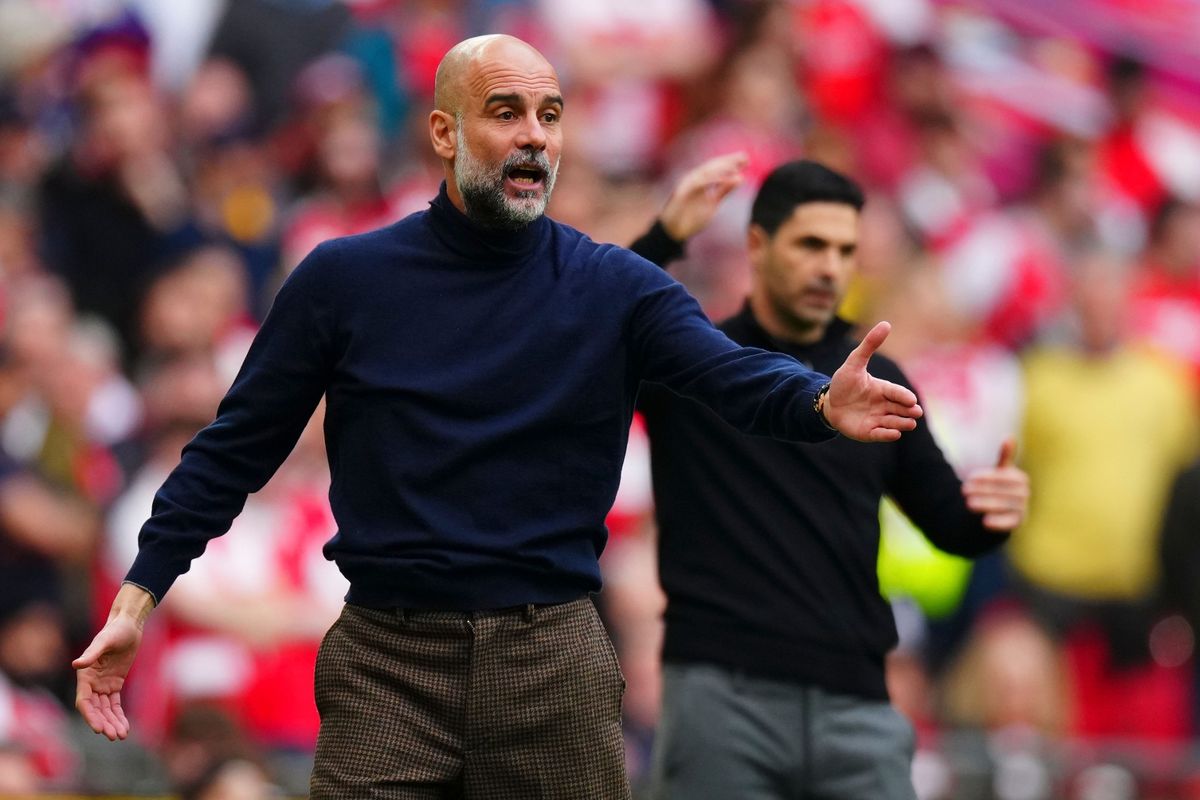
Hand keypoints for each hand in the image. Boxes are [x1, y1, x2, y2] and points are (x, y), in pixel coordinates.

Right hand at [73, 584, 152, 740]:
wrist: (128, 625)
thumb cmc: (115, 630)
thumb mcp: (104, 640)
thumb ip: (91, 653)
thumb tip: (76, 664)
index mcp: (85, 675)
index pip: (84, 701)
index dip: (90, 715)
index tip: (98, 728)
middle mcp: (91, 683)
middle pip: (95, 709)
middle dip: (103, 723)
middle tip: (114, 736)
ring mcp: (102, 685)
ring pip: (105, 710)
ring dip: (112, 722)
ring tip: (121, 735)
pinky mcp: (114, 684)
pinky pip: (115, 704)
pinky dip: (119, 715)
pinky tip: (125, 727)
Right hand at [658, 152, 748, 241]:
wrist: (675, 232)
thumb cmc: (692, 218)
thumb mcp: (713, 203)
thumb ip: (724, 190)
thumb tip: (740, 178)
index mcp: (702, 181)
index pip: (717, 168)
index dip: (731, 163)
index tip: (746, 160)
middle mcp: (694, 179)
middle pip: (712, 166)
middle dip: (728, 161)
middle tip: (745, 157)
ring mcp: (687, 184)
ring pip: (705, 171)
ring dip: (720, 168)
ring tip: (736, 166)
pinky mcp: (682, 191)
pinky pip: (698, 183)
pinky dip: (711, 180)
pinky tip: (723, 179)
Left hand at [824, 321, 922, 441]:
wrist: (828, 403)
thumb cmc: (844, 383)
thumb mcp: (854, 362)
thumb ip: (869, 345)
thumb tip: (886, 323)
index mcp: (883, 389)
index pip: (896, 393)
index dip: (903, 396)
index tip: (911, 400)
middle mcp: (883, 405)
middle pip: (899, 409)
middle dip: (908, 412)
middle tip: (916, 413)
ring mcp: (877, 419)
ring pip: (893, 422)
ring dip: (901, 423)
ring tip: (909, 424)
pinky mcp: (869, 432)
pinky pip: (880, 434)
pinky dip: (887, 435)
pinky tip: (894, 434)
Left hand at [962, 438, 1029, 530]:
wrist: (1001, 509)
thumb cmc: (998, 486)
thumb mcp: (1000, 470)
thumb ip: (1005, 456)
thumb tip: (1009, 437)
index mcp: (1020, 478)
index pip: (1003, 476)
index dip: (986, 477)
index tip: (969, 477)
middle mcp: (1025, 493)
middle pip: (1003, 491)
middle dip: (983, 491)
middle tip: (963, 490)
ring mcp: (1023, 508)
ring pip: (1004, 505)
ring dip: (986, 504)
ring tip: (968, 503)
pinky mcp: (1018, 522)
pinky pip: (1010, 522)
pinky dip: (999, 522)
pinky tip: (984, 521)